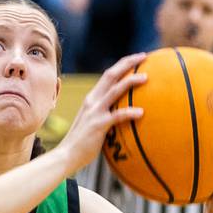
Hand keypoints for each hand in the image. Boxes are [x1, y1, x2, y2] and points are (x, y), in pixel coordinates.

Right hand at [54, 53, 146, 171]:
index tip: (137, 59)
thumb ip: (107, 116)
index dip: (122, 64)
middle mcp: (92, 101)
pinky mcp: (98, 125)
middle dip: (127, 63)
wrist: (66, 155)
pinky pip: (117, 116)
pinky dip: (129, 112)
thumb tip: (126, 115)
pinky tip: (141, 113)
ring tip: (146, 78)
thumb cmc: (83, 143)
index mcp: (92, 99)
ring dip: (130, 82)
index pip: (108, 75)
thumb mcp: (94, 123)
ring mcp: (94, 112)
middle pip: (111, 75)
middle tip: (144, 57)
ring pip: (115, 91)